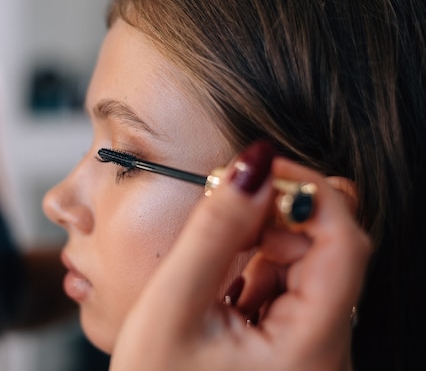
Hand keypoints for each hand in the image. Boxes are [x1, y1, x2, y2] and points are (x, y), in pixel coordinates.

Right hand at [109, 152, 370, 370]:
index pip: (344, 244)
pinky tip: (223, 274)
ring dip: (266, 239)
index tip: (259, 168)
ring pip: (309, 266)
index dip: (307, 191)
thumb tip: (251, 165)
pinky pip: (290, 287)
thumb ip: (214, 233)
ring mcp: (311, 351)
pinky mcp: (292, 346)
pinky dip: (259, 265)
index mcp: (310, 350)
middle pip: (330, 252)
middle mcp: (326, 354)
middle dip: (280, 214)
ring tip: (216, 248)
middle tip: (226, 201)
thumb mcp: (173, 307)